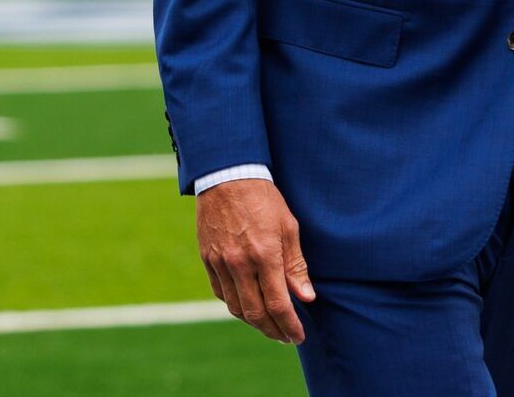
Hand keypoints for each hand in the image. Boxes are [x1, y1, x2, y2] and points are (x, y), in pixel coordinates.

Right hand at [197, 178, 315, 343]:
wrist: (228, 177)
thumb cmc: (264, 199)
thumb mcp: (289, 227)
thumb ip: (296, 266)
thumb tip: (306, 298)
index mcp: (265, 255)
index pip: (278, 304)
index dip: (289, 325)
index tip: (298, 336)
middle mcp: (240, 263)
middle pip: (255, 313)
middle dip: (273, 330)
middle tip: (285, 336)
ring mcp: (221, 263)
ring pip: (236, 307)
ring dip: (254, 322)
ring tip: (270, 325)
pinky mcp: (208, 260)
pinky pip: (221, 293)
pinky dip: (236, 304)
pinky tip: (248, 305)